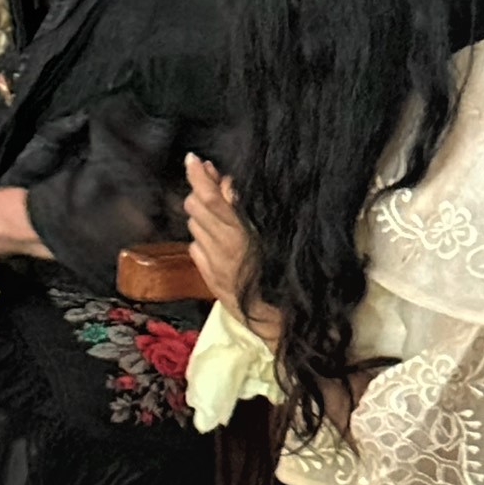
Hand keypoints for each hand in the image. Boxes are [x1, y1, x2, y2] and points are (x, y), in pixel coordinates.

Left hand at [185, 153, 282, 348]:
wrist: (286, 325)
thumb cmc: (290, 277)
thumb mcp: (276, 237)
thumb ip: (247, 212)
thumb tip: (229, 187)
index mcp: (241, 236)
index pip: (210, 199)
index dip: (199, 176)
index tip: (193, 159)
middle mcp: (223, 249)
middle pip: (196, 208)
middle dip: (200, 190)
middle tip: (210, 179)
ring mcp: (214, 266)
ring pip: (194, 226)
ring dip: (202, 214)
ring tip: (220, 211)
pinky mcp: (211, 280)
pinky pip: (196, 248)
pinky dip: (203, 238)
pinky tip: (218, 239)